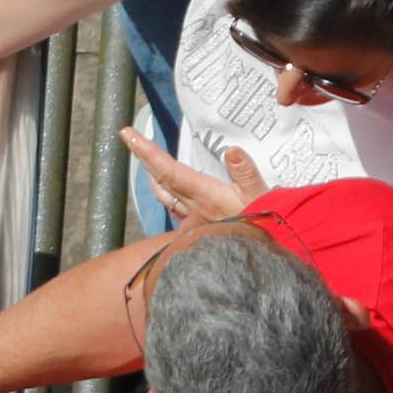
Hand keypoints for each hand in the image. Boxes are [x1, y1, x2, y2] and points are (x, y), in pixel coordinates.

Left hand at [122, 128, 258, 222]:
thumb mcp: (260, 196)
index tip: (129, 134)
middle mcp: (194, 206)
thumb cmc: (264, 226)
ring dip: (153, 176)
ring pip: (166, 195)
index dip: (147, 151)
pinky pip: (176, 208)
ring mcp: (195, 219)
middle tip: (129, 137)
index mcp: (204, 194)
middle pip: (160, 179)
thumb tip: (231, 150)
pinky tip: (171, 194)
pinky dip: (168, 195)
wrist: (262, 258)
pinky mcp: (201, 228)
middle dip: (143, 157)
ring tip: (145, 162)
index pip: (168, 169)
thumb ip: (246, 172)